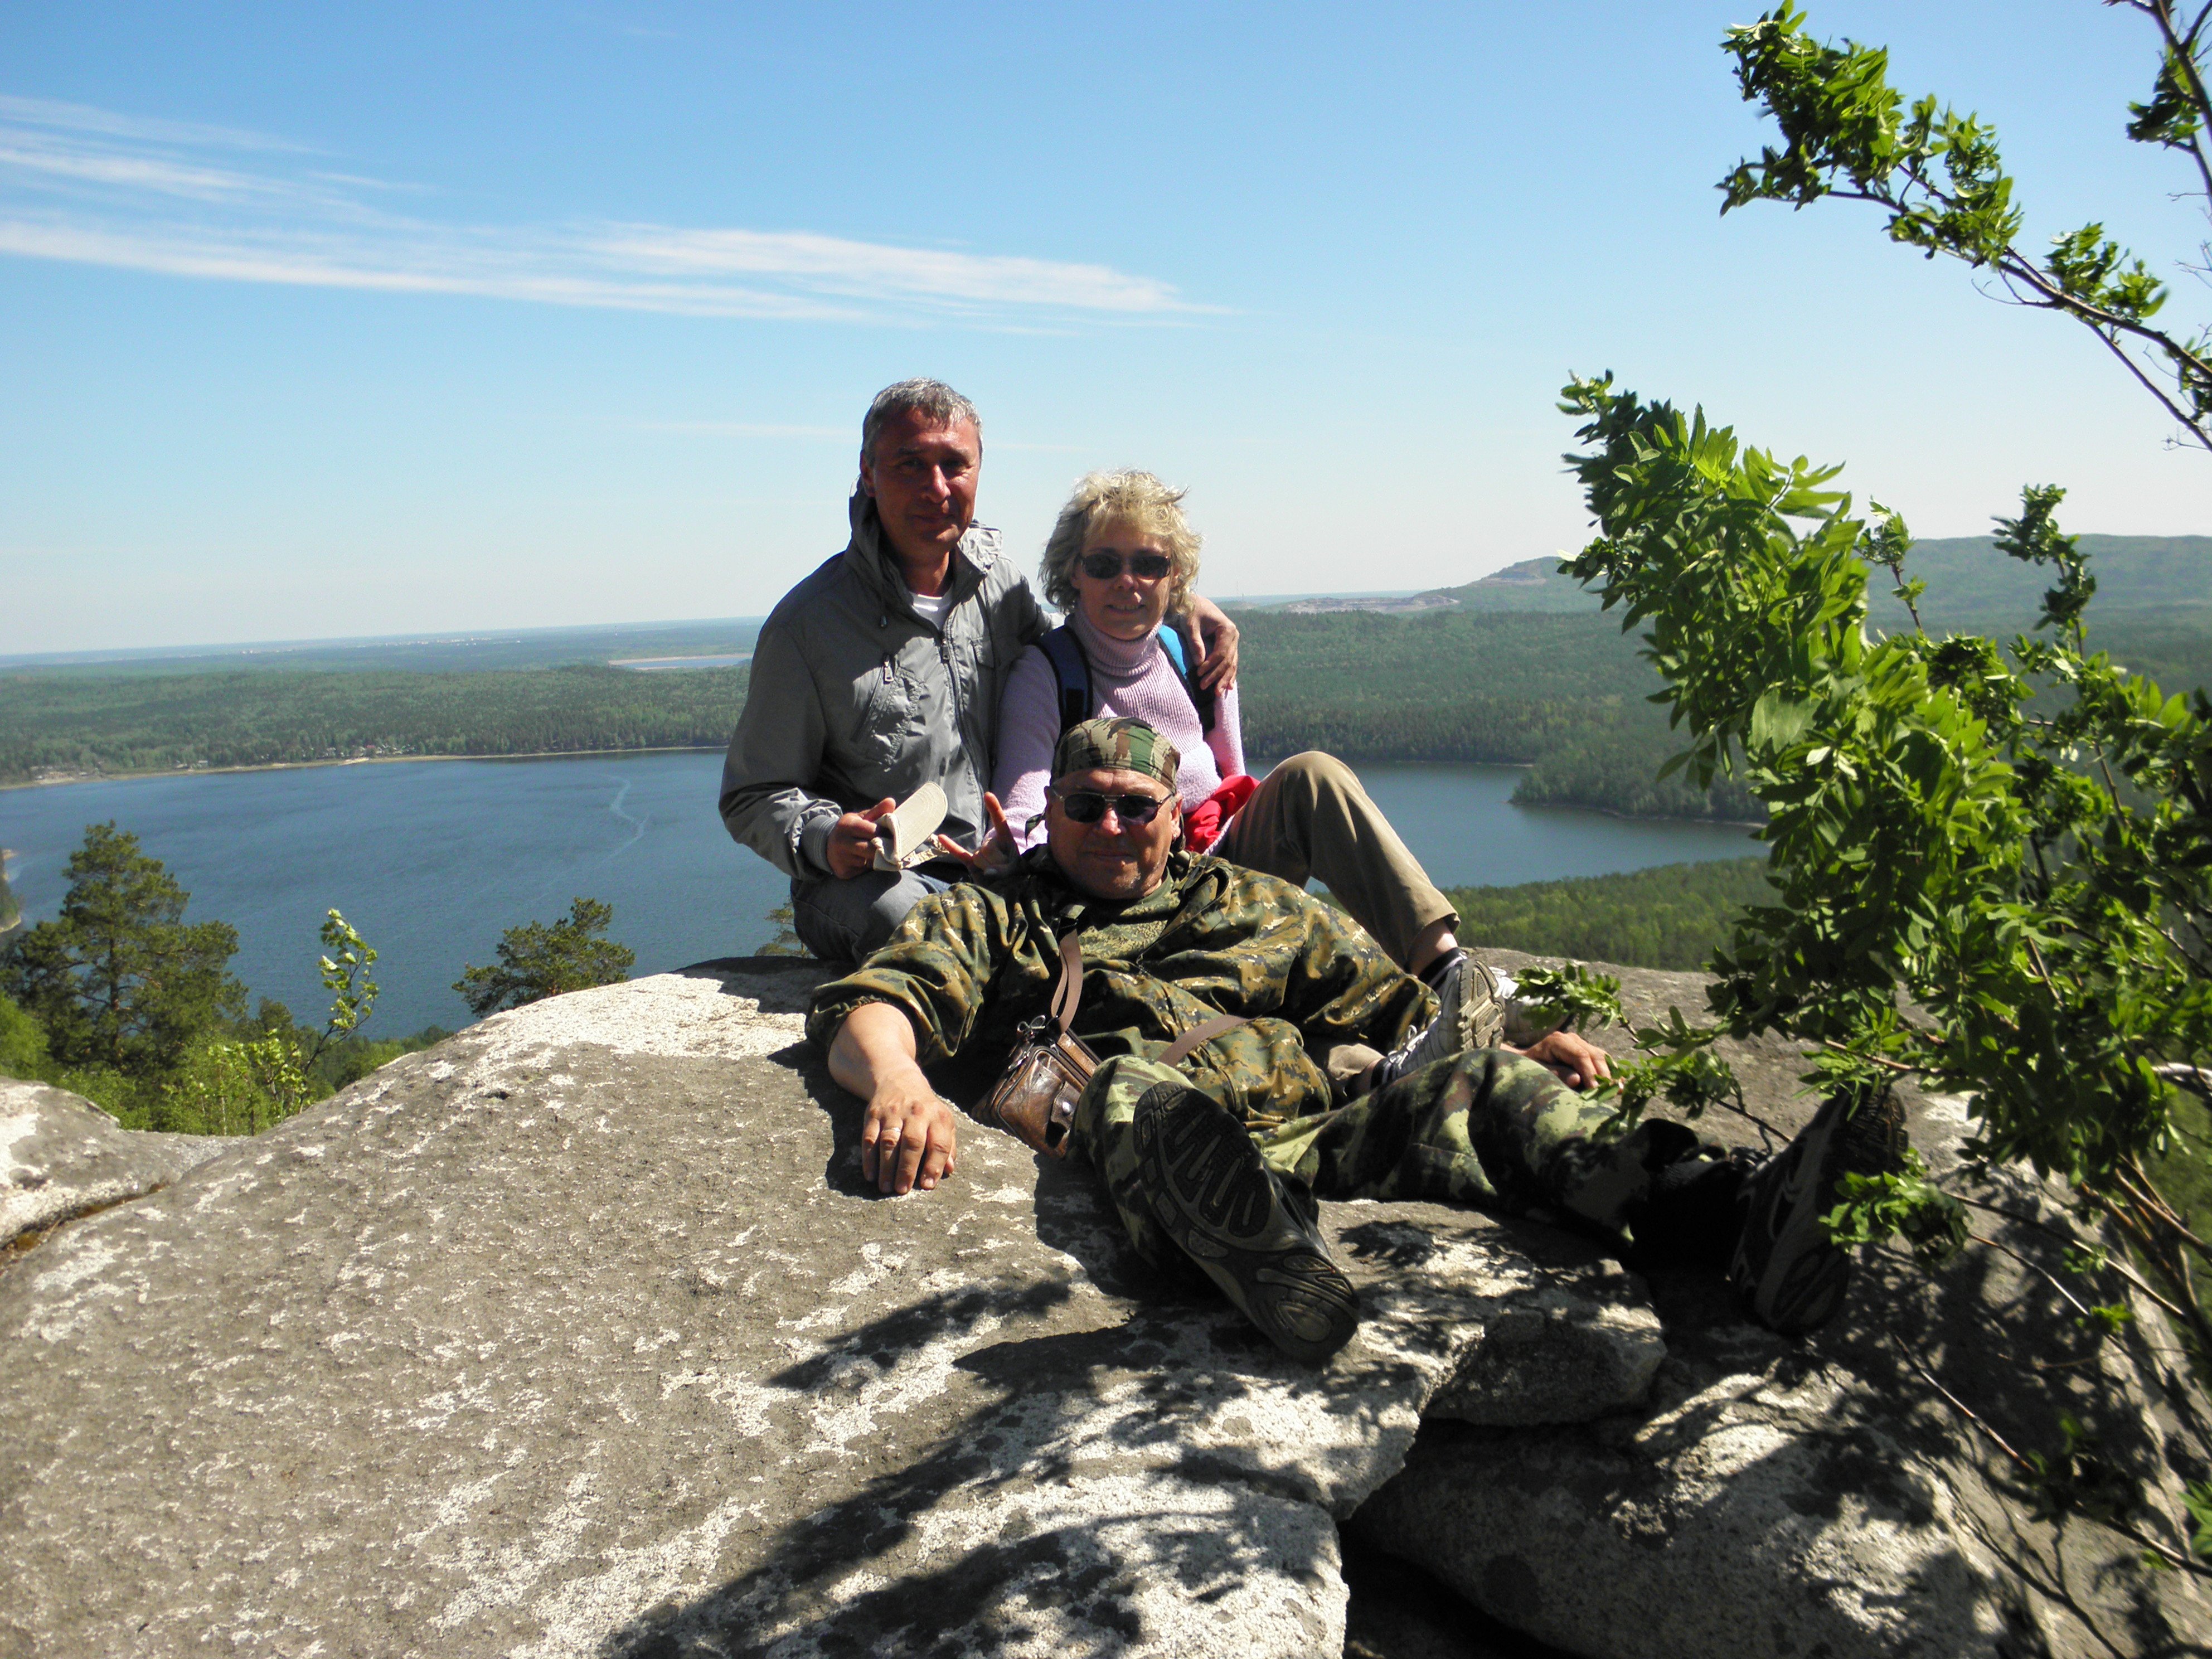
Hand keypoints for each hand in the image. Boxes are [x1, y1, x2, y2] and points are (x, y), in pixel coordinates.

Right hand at [827, 797, 897, 878]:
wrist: (827, 846)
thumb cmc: (851, 830)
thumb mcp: (861, 818)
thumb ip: (877, 811)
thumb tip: (891, 801)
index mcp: (846, 825)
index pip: (872, 831)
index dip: (885, 834)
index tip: (894, 835)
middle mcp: (841, 842)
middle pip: (872, 848)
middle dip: (885, 848)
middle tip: (894, 848)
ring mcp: (841, 858)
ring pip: (870, 861)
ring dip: (879, 859)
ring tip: (883, 854)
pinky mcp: (844, 872)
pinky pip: (864, 871)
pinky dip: (870, 867)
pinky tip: (869, 862)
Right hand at [861, 1073, 959, 1193]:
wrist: (898, 1080)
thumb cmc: (925, 1110)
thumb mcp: (943, 1121)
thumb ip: (948, 1146)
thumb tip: (949, 1170)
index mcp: (937, 1116)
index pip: (939, 1143)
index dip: (934, 1165)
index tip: (927, 1185)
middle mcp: (916, 1113)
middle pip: (912, 1142)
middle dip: (907, 1168)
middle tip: (902, 1190)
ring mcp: (893, 1113)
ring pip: (889, 1141)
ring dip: (886, 1166)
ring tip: (886, 1188)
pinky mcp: (873, 1114)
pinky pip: (869, 1138)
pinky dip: (869, 1158)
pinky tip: (870, 1175)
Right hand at [934, 791, 1016, 875]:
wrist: (1010, 889)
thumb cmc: (1017, 877)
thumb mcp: (1016, 870)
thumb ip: (1002, 870)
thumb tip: (987, 872)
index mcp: (1006, 839)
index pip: (999, 821)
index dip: (994, 808)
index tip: (988, 795)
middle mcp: (992, 843)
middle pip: (987, 848)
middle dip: (997, 862)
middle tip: (1006, 871)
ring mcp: (981, 852)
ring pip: (978, 856)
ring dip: (987, 868)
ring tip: (996, 876)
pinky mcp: (972, 863)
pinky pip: (960, 853)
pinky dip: (951, 846)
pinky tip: (940, 836)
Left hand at [1184, 595, 1239, 691]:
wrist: (1195, 603)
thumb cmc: (1191, 612)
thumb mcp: (1190, 625)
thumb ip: (1195, 643)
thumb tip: (1199, 663)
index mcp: (1227, 629)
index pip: (1221, 653)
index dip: (1211, 665)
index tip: (1199, 674)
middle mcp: (1234, 636)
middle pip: (1228, 661)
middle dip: (1217, 676)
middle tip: (1205, 688)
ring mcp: (1233, 641)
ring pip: (1231, 664)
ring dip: (1224, 679)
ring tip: (1217, 693)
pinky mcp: (1228, 646)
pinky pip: (1230, 662)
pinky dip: (1229, 674)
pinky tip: (1229, 687)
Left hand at [1512, 1029, 1612, 1090]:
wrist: (1527, 1061)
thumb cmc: (1531, 1068)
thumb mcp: (1539, 1072)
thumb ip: (1557, 1074)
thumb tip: (1576, 1079)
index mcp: (1558, 1041)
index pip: (1580, 1056)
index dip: (1590, 1073)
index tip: (1595, 1089)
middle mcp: (1572, 1039)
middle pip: (1594, 1055)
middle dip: (1604, 1074)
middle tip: (1613, 1091)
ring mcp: (1581, 1043)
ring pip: (1601, 1056)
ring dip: (1611, 1072)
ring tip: (1619, 1088)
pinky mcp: (1586, 1050)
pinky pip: (1602, 1059)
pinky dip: (1610, 1070)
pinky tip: (1619, 1082)